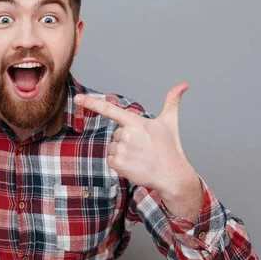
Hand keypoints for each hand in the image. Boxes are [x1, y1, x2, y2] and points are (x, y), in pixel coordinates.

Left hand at [74, 83, 198, 198]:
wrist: (172, 175)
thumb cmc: (170, 148)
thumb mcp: (170, 122)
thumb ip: (172, 101)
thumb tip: (183, 85)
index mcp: (136, 122)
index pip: (110, 109)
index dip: (92, 102)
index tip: (77, 98)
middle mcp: (127, 135)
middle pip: (116, 133)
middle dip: (126, 139)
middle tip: (143, 146)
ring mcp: (122, 150)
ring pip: (113, 147)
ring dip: (123, 152)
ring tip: (139, 156)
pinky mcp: (118, 164)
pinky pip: (111, 160)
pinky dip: (119, 163)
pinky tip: (134, 165)